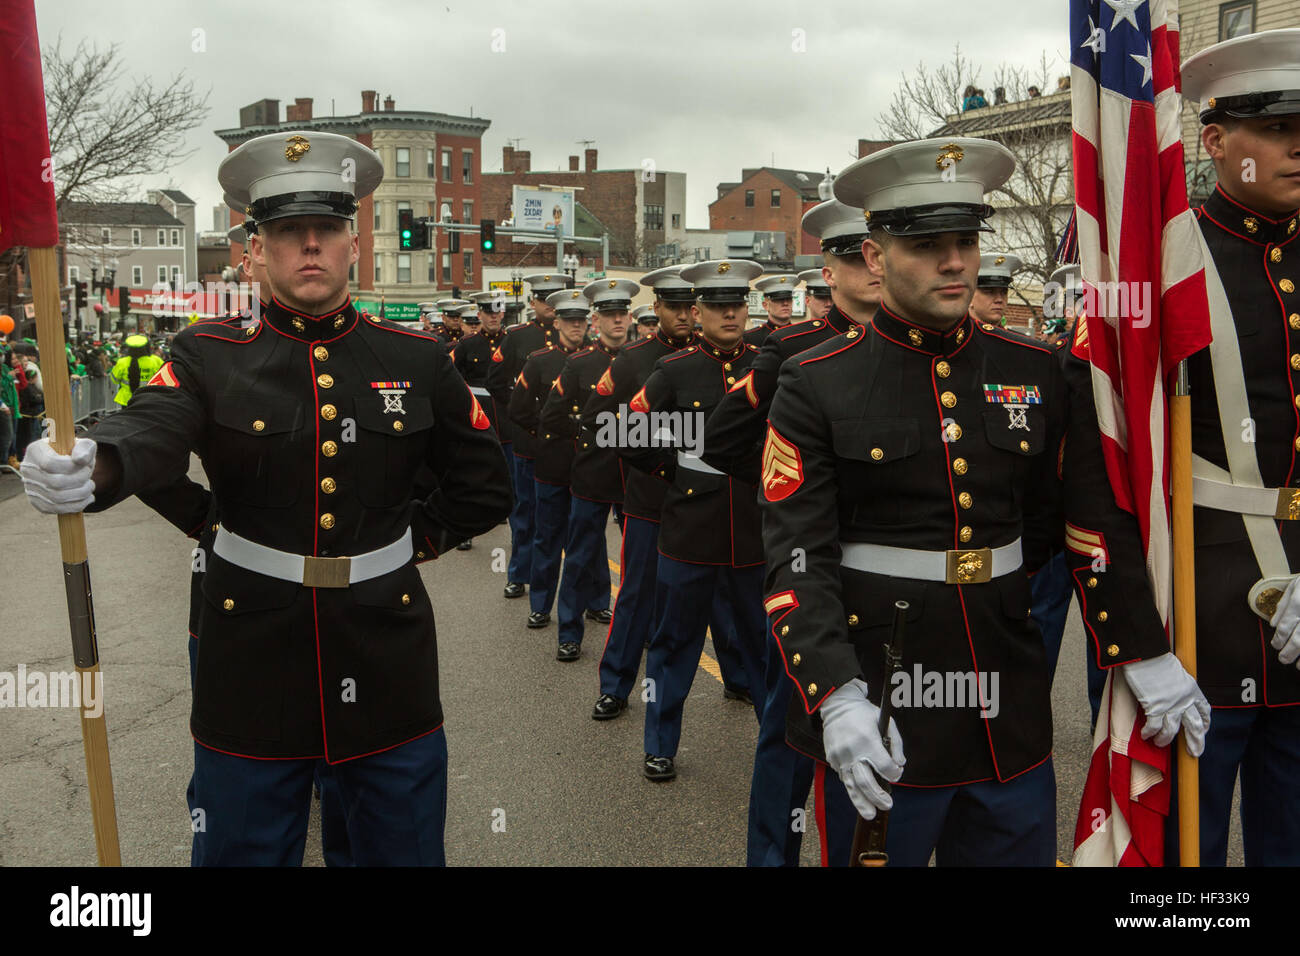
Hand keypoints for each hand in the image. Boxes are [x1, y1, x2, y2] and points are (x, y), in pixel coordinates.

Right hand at [21, 437, 96, 513]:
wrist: (68, 466)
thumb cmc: (75, 453)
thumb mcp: (83, 445)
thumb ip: (85, 448)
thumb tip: (80, 459)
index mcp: (35, 451)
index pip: (50, 463)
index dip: (72, 467)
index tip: (84, 465)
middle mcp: (28, 469)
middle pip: (55, 482)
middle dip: (80, 480)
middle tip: (89, 474)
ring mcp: (30, 487)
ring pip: (57, 498)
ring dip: (81, 494)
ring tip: (90, 486)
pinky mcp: (37, 502)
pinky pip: (56, 509)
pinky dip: (77, 505)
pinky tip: (87, 498)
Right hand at [819, 678, 905, 818]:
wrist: (836, 705)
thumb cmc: (863, 713)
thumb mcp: (885, 721)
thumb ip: (896, 743)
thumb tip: (900, 764)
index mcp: (868, 740)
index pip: (884, 767)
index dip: (894, 774)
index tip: (896, 775)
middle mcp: (852, 751)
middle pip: (867, 781)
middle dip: (879, 796)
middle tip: (888, 805)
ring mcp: (840, 757)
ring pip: (852, 785)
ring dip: (862, 802)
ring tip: (871, 814)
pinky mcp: (832, 759)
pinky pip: (844, 778)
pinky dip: (853, 788)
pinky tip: (860, 796)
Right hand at [1120, 652, 1209, 755]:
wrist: (1147, 654)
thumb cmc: (1157, 658)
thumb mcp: (1175, 671)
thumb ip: (1177, 684)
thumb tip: (1172, 690)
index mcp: (1192, 690)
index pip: (1204, 710)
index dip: (1205, 722)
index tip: (1204, 730)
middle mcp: (1185, 700)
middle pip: (1195, 727)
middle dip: (1195, 742)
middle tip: (1194, 752)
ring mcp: (1170, 705)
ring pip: (1172, 730)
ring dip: (1165, 740)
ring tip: (1159, 743)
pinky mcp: (1155, 707)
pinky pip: (1154, 726)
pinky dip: (1149, 733)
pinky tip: (1145, 735)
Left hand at [1268, 575, 1299, 667]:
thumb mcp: (1296, 585)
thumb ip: (1283, 604)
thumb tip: (1273, 624)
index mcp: (1299, 603)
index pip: (1285, 627)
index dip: (1278, 639)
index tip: (1276, 644)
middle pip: (1298, 640)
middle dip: (1288, 653)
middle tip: (1283, 658)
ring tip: (1298, 665)